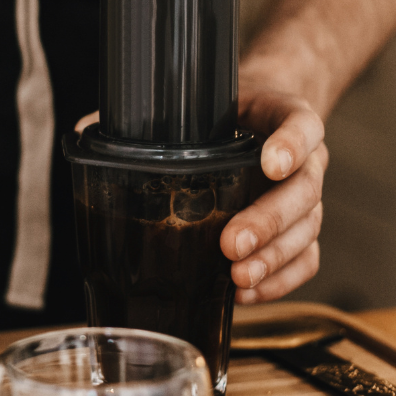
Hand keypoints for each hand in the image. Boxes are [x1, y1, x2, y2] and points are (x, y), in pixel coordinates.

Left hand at [73, 86, 325, 303]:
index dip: (292, 144)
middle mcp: (303, 160)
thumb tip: (88, 128)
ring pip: (306, 230)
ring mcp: (306, 197)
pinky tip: (247, 291)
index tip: (270, 163)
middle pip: (303, 190)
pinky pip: (306, 260)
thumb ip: (148, 116)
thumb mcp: (197, 104)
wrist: (258, 121)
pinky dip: (280, 281)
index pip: (301, 124)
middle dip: (268, 221)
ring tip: (237, 276)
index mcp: (282, 118)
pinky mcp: (302, 232)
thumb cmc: (223, 117)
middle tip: (231, 242)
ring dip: (273, 258)